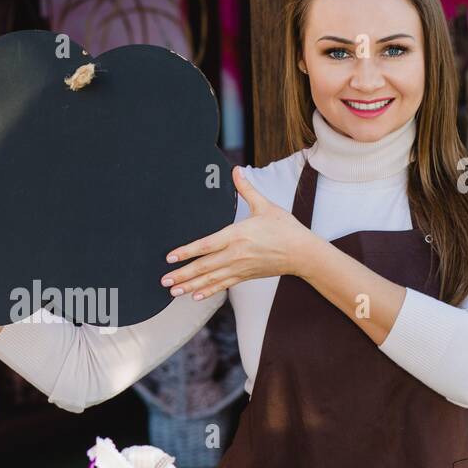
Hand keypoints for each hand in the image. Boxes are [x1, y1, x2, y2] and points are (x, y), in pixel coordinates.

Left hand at [162, 166, 319, 299]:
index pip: (207, 245)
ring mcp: (240, 268)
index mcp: (238, 235)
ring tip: (173, 291)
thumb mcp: (265, 206)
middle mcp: (236, 254)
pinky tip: (195, 296)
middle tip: (164, 280)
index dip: (187, 252)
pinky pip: (223, 285)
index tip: (171, 257)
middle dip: (182, 274)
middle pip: (204, 266)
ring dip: (190, 285)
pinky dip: (208, 291)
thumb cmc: (285, 228)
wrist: (302, 253)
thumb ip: (246, 189)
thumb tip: (236, 171)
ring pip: (211, 279)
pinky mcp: (245, 276)